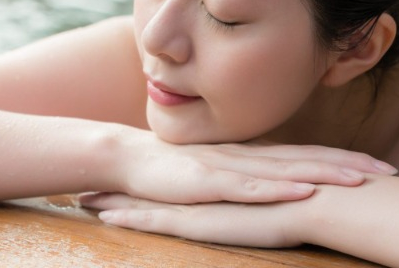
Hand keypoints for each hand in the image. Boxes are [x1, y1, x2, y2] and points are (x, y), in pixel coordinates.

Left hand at [79, 192, 305, 248]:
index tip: (128, 178)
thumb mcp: (282, 197)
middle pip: (154, 186)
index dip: (153, 179)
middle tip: (87, 189)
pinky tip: (107, 218)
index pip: (180, 180)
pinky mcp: (201, 219)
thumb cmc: (309, 201)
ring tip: (81, 201)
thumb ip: (270, 195)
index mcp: (221, 183)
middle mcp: (203, 188)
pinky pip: (158, 221)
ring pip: (147, 201)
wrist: (317, 200)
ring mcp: (199, 202)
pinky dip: (132, 218)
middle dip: (120, 186)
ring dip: (114, 201)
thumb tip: (280, 197)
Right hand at [108, 134, 396, 204]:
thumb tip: (284, 189)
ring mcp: (228, 166)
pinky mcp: (206, 181)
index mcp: (252, 155)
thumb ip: (249, 179)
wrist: (126, 159)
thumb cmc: (173, 171)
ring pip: (284, 169)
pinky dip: (277, 188)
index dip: (345, 158)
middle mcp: (247, 155)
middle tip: (390, 171)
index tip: (384, 167)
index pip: (307, 154)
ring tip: (361, 180)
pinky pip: (247, 186)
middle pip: (306, 157)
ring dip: (324, 173)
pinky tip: (302, 190)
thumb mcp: (218, 175)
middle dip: (349, 164)